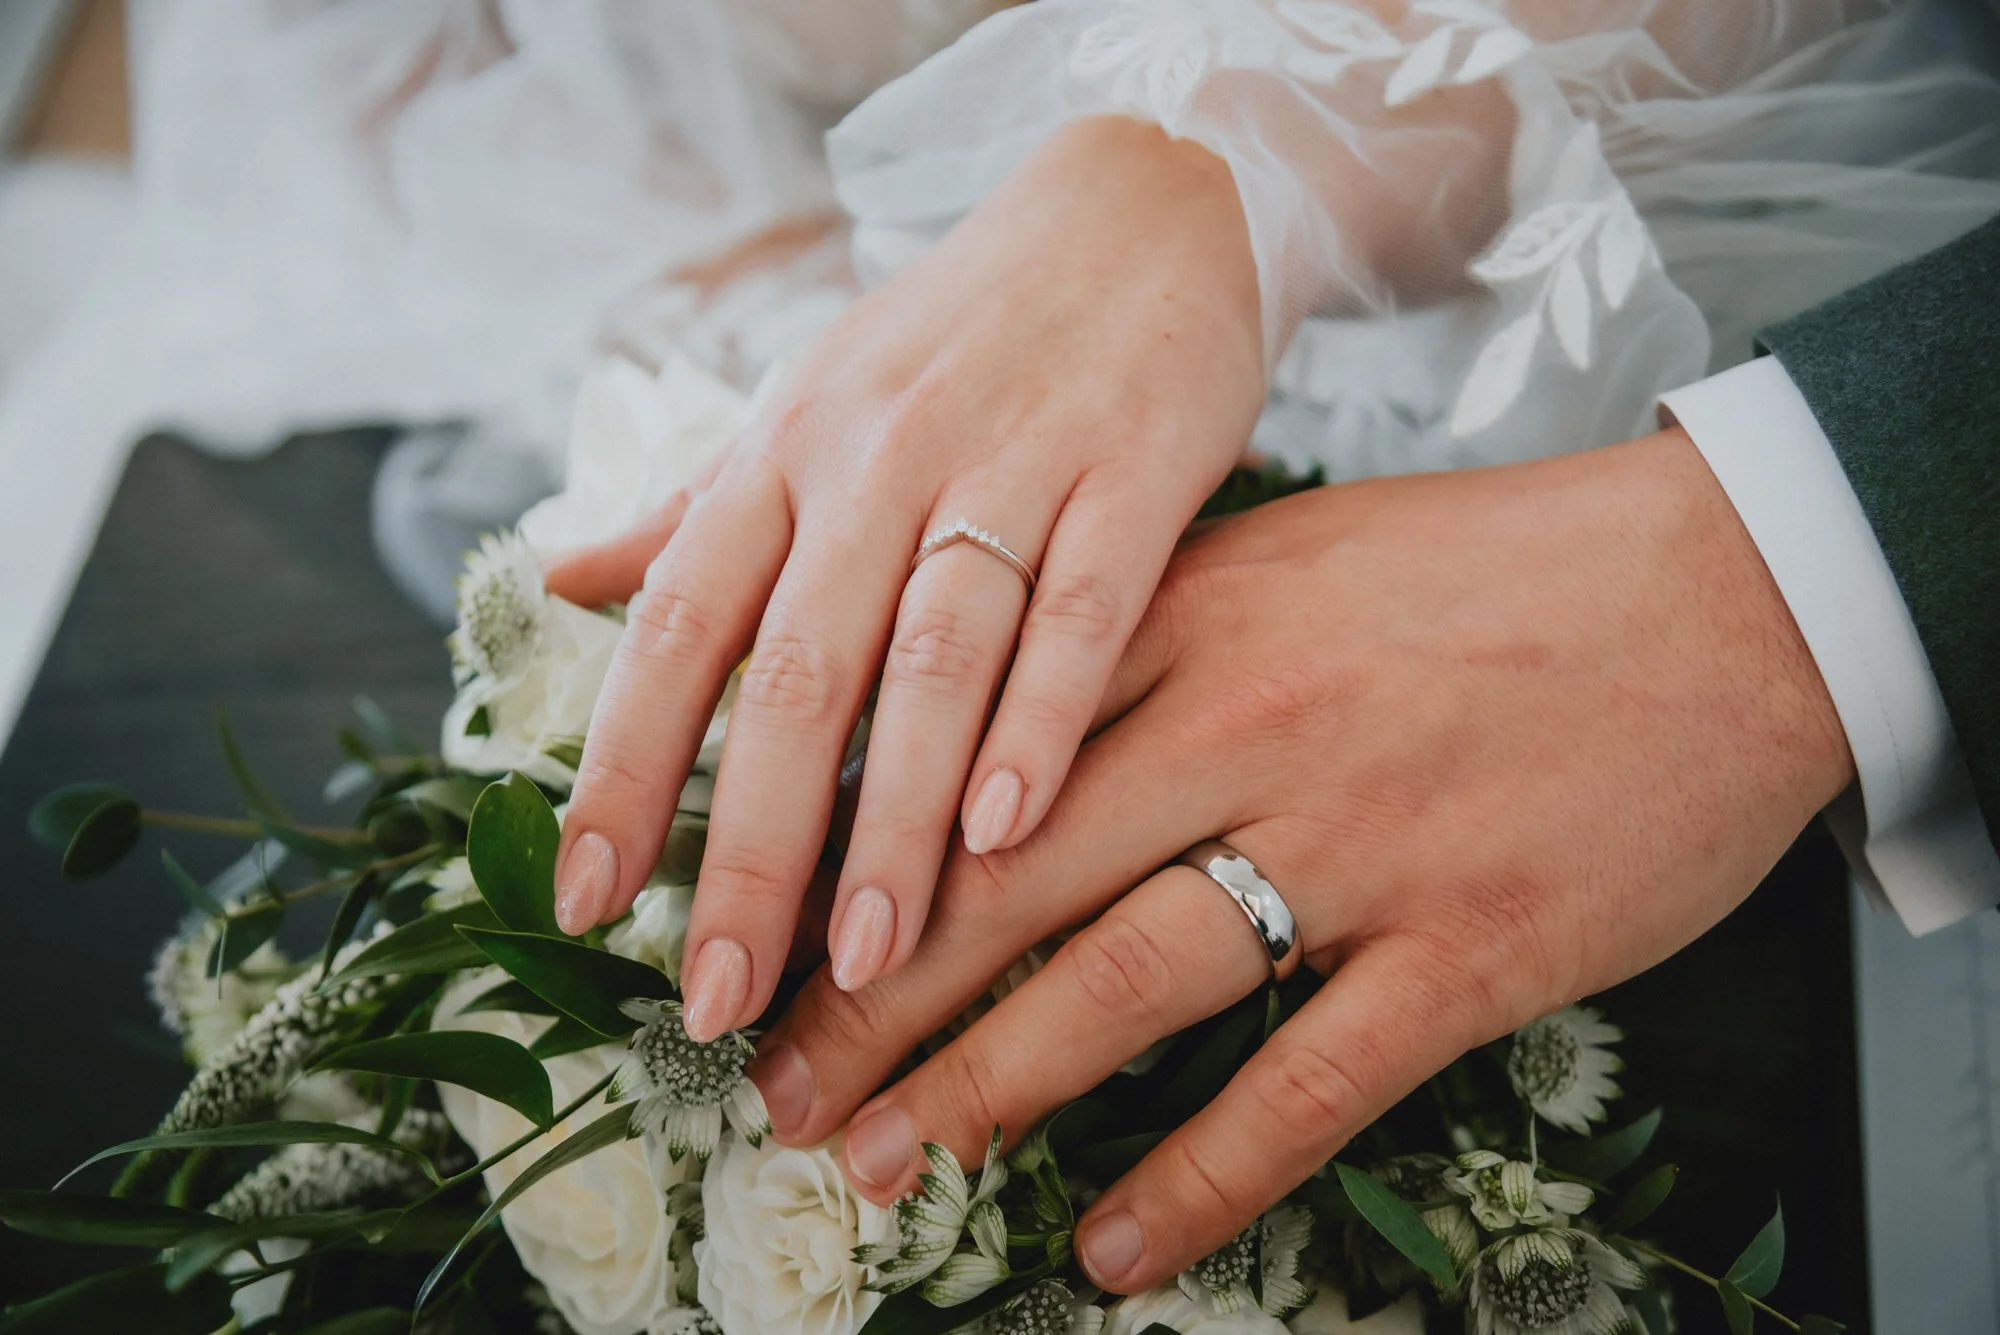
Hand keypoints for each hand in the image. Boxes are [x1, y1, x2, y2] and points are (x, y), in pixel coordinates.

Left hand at [545, 115, 1264, 1040]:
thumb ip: (697, 505)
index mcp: (786, 450)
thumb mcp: (809, 398)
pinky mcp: (1136, 469)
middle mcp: (879, 457)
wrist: (1138, 202)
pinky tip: (1008, 832)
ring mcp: (1011, 461)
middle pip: (797, 674)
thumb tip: (565, 575)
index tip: (585, 900)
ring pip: (936, 661)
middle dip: (752, 848)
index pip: (679, 627)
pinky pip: (1083, 611)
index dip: (621, 767)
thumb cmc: (957, 331)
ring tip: (867, 964)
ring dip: (894, 821)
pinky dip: (1042, 721)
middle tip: (719, 995)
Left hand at [746, 428, 1853, 1290]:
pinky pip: (1306, 1086)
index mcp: (1190, 620)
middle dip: (874, 998)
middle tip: (776, 1088)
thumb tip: (989, 716)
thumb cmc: (1489, 571)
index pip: (976, 751)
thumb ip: (1137, 624)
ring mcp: (1360, 844)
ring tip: (882, 1165)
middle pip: (1013, 883)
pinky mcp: (1470, 948)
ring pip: (1128, 983)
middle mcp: (1250, 728)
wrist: (1723, 591)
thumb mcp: (1285, 550)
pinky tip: (1110, 1244)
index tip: (770, 936)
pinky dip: (1198, 1176)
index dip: (853, 857)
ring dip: (988, 1086)